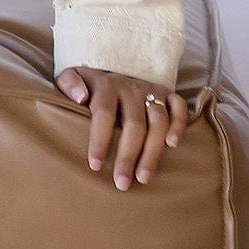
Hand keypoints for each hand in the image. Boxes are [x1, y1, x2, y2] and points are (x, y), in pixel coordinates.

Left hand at [54, 67, 191, 190]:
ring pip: (158, 121)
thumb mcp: (70, 76)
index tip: (96, 166)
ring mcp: (151, 90)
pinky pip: (179, 106)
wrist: (111, 65)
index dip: (100, 140)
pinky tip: (173, 145)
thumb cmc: (88, 83)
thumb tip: (80, 97)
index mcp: (106, 86)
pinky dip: (179, 124)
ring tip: (144, 177)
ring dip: (153, 150)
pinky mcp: (167, 93)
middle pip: (133, 124)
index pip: (104, 114)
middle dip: (128, 156)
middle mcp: (130, 87)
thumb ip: (69, 83)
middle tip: (122, 183)